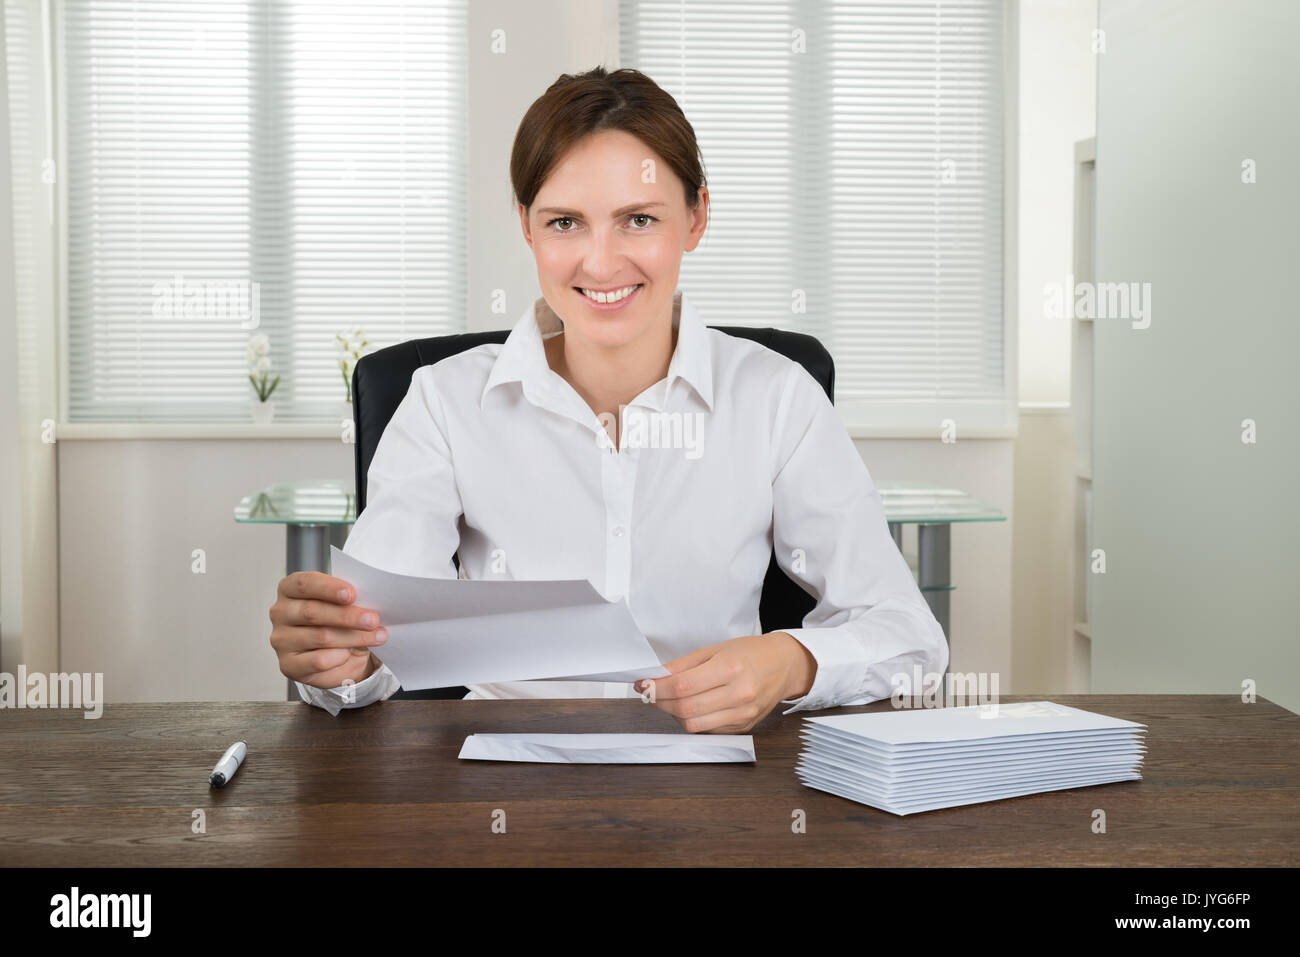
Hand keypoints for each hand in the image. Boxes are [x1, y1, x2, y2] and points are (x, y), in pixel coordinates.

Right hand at [268, 571, 386, 689]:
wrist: (341, 655)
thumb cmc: (340, 622)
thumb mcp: (345, 604)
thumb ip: (349, 599)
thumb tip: (368, 601)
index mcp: (289, 589)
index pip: (304, 584)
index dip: (328, 588)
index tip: (352, 594)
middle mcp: (280, 613)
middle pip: (312, 612)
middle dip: (347, 616)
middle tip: (373, 619)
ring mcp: (281, 640)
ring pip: (320, 637)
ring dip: (353, 637)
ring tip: (376, 636)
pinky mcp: (288, 665)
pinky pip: (319, 661)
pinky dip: (340, 657)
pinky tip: (350, 653)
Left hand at [635, 633, 816, 732]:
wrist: (785, 665)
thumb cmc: (750, 652)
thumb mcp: (716, 649)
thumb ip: (684, 665)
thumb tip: (657, 676)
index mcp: (731, 669)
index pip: (683, 686)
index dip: (657, 688)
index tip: (643, 684)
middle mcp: (739, 695)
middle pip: (686, 708)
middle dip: (660, 702)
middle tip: (649, 692)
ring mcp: (743, 714)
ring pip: (694, 724)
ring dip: (672, 714)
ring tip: (667, 700)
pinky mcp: (743, 726)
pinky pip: (707, 729)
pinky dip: (691, 720)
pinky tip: (689, 706)